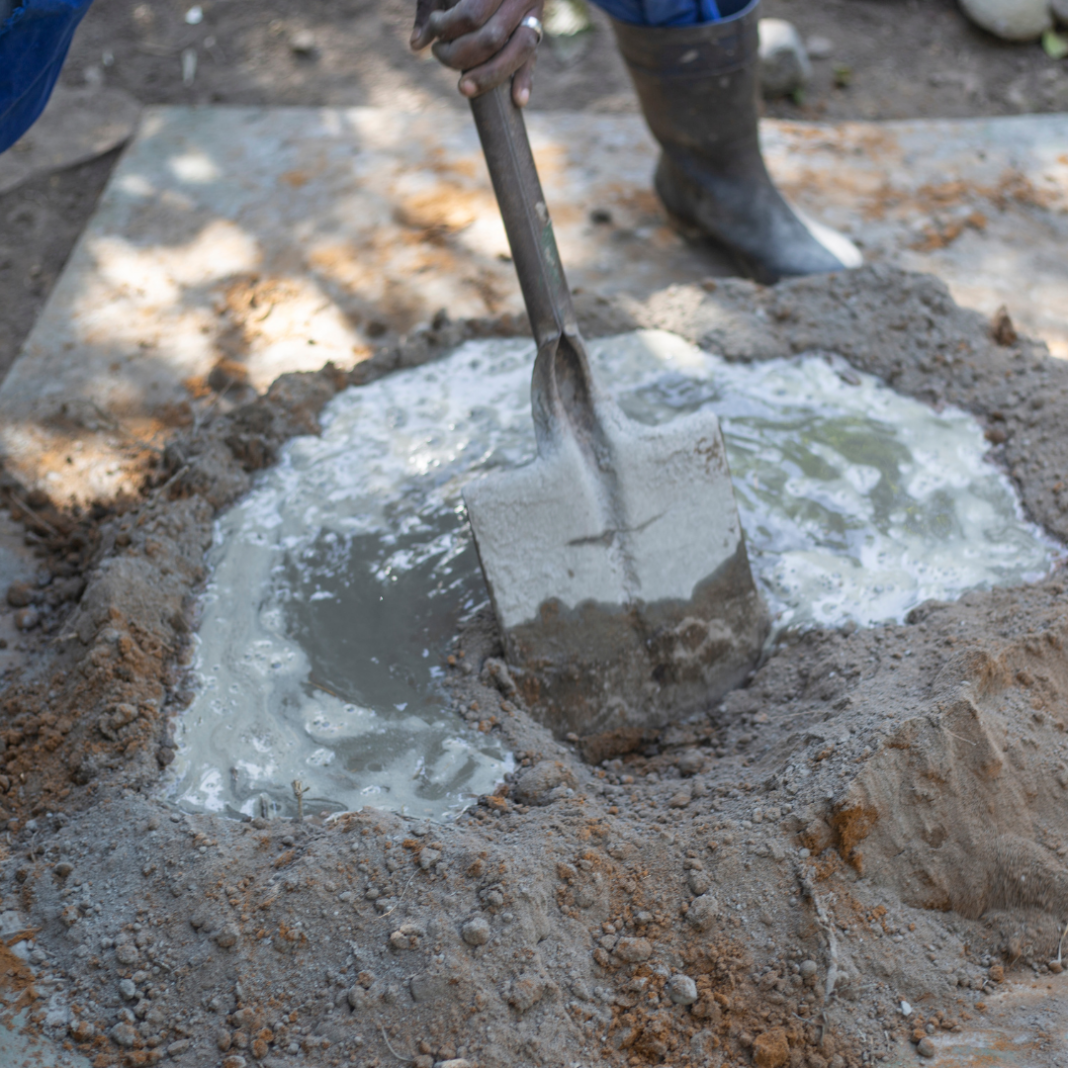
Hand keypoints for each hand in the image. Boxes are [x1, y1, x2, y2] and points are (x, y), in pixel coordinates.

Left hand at [411, 0, 544, 106]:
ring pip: (518, 51)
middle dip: (461, 56)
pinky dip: (526, 80)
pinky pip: (533, 58)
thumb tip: (416, 45)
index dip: (447, 29)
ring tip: (463, 87)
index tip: (433, 31)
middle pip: (492, 39)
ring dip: (489, 76)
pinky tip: (518, 100)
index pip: (471, 16)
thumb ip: (428, 8)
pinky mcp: (538, 28)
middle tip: (439, 54)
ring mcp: (533, 12)